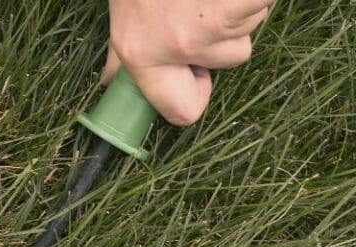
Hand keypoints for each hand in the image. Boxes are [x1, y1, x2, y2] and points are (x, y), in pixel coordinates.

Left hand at [101, 0, 272, 125]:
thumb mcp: (122, 9)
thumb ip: (120, 50)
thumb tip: (110, 80)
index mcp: (141, 52)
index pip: (182, 111)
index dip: (192, 96)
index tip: (191, 79)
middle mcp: (179, 45)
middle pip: (226, 61)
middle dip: (219, 38)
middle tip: (199, 6)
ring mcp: (217, 23)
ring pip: (246, 29)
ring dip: (234, 8)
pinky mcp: (246, 2)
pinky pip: (261, 6)